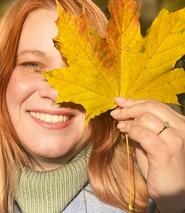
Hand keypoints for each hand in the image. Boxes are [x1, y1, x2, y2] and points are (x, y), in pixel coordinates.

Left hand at [110, 97, 184, 212]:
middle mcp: (181, 127)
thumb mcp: (149, 139)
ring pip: (145, 118)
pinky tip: (127, 135)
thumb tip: (121, 109)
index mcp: (179, 122)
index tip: (119, 101)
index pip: (155, 104)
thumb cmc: (159, 165)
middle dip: (129, 108)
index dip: (134, 101)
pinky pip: (143, 134)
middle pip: (151, 106)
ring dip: (130, 122)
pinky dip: (132, 132)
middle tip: (115, 114)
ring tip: (122, 128)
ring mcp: (175, 139)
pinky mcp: (166, 152)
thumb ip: (139, 124)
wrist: (173, 192)